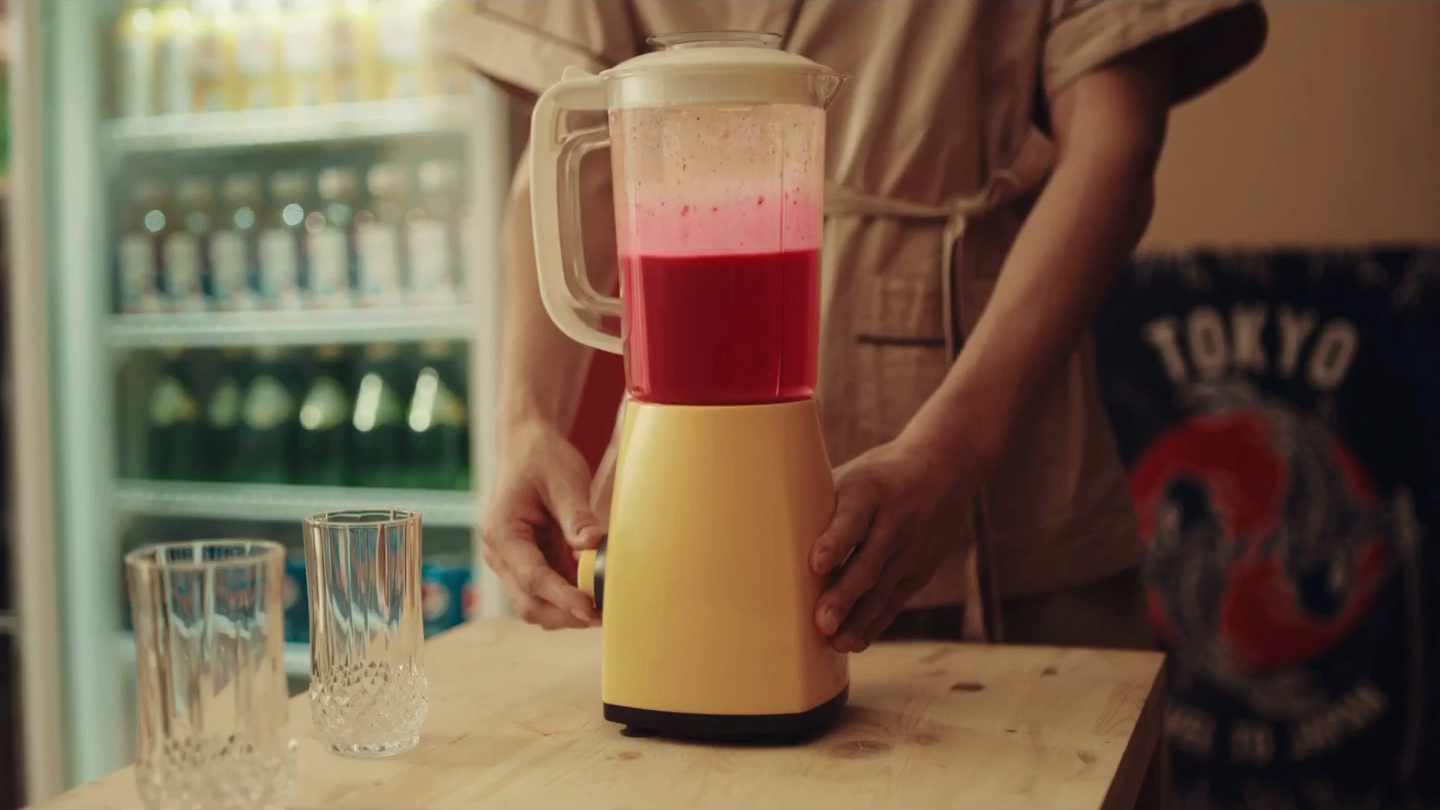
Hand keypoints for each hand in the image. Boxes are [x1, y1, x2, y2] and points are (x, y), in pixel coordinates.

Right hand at [481, 416, 602, 628]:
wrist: (527, 445)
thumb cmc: (542, 458)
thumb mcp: (564, 479)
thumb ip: (577, 516)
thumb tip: (595, 546)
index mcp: (502, 533)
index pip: (533, 578)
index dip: (563, 598)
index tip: (590, 610)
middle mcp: (500, 554)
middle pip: (529, 602)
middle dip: (565, 615)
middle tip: (605, 616)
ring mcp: (511, 561)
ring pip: (536, 602)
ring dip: (567, 610)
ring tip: (604, 607)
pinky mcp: (527, 561)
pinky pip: (546, 589)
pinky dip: (568, 595)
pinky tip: (594, 591)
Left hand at [810, 438, 974, 652]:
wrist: (945, 468)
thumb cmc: (878, 475)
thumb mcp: (853, 472)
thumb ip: (819, 499)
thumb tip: (765, 523)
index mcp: (871, 490)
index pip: (853, 518)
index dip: (835, 540)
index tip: (816, 563)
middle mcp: (895, 520)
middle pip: (869, 562)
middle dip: (845, 595)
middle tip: (821, 621)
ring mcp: (912, 548)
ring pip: (883, 589)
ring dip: (859, 618)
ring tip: (835, 642)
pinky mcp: (921, 570)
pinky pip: (895, 600)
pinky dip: (875, 623)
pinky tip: (854, 641)